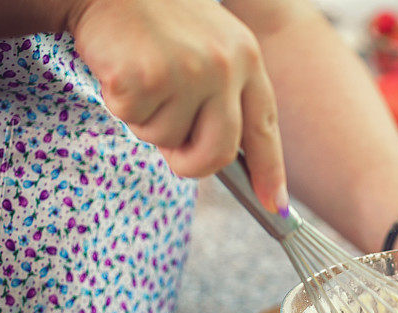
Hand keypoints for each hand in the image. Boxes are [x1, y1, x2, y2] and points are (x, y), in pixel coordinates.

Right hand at [68, 0, 287, 212]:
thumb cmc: (153, 20)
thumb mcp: (206, 48)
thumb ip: (220, 98)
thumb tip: (217, 159)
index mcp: (246, 58)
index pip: (265, 128)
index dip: (271, 172)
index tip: (276, 205)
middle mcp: (226, 66)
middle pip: (220, 153)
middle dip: (192, 164)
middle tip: (173, 152)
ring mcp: (190, 72)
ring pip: (169, 141)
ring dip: (147, 121)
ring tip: (143, 77)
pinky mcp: (150, 78)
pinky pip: (135, 122)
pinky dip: (121, 104)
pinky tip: (122, 68)